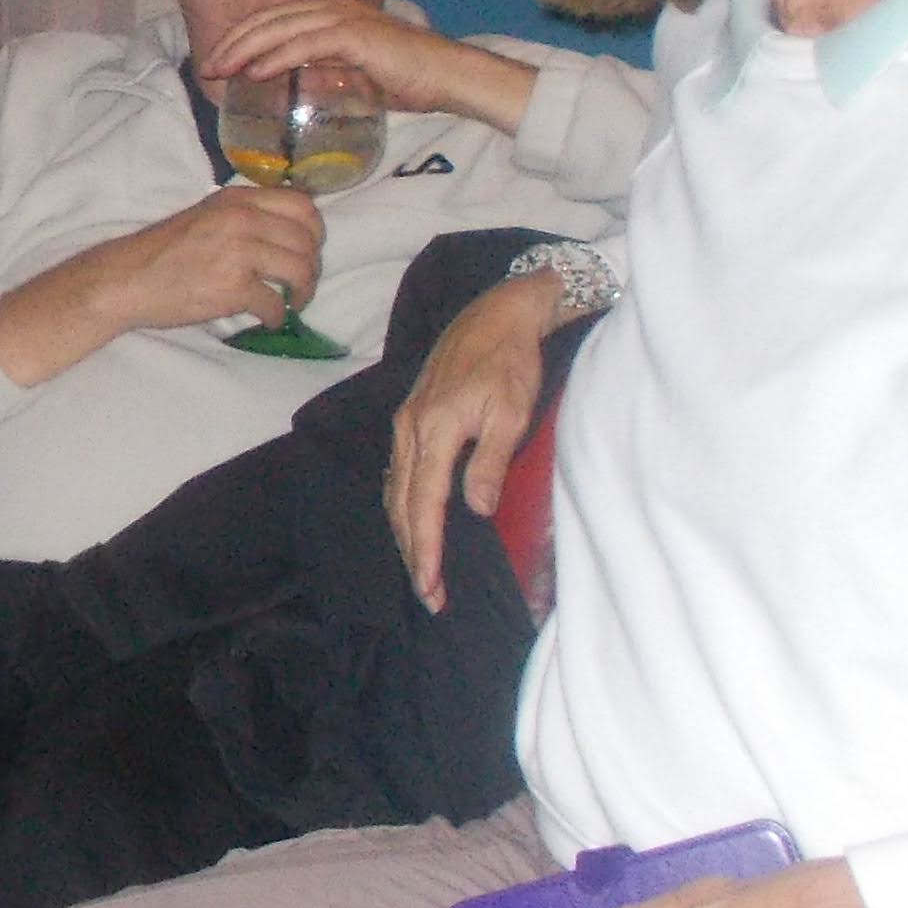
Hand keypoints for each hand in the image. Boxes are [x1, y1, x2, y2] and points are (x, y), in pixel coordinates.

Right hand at [0, 184, 322, 384]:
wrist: (127, 279)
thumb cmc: (165, 250)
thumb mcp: (207, 215)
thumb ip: (245, 216)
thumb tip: (288, 233)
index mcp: (237, 199)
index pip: (302, 205)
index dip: (315, 231)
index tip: (307, 250)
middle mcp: (241, 219)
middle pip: (307, 240)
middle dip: (311, 266)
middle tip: (301, 284)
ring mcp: (238, 252)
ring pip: (299, 269)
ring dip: (303, 291)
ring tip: (292, 301)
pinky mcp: (232, 287)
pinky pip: (276, 303)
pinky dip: (278, 316)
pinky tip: (268, 318)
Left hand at [198, 1, 537, 137]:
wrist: (452, 77)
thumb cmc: (412, 79)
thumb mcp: (360, 75)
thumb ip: (330, 74)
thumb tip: (302, 89)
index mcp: (336, 13)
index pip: (278, 18)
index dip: (244, 35)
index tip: (219, 59)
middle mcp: (336, 8)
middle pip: (270, 18)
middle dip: (233, 40)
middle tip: (206, 65)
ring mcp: (346, 19)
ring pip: (281, 27)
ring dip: (244, 47)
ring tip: (218, 69)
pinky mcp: (356, 36)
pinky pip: (305, 43)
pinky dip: (276, 55)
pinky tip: (254, 70)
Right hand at [388, 273, 569, 612]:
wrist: (497, 314)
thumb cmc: (511, 363)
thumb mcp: (512, 413)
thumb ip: (490, 462)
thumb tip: (475, 509)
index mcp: (434, 429)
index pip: (425, 504)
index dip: (428, 550)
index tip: (432, 586)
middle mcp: (410, 428)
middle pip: (401, 504)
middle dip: (413, 552)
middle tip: (428, 594)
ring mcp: (406, 421)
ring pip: (395, 489)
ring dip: (405, 532)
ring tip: (420, 567)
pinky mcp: (411, 415)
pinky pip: (399, 471)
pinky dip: (402, 504)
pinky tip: (412, 519)